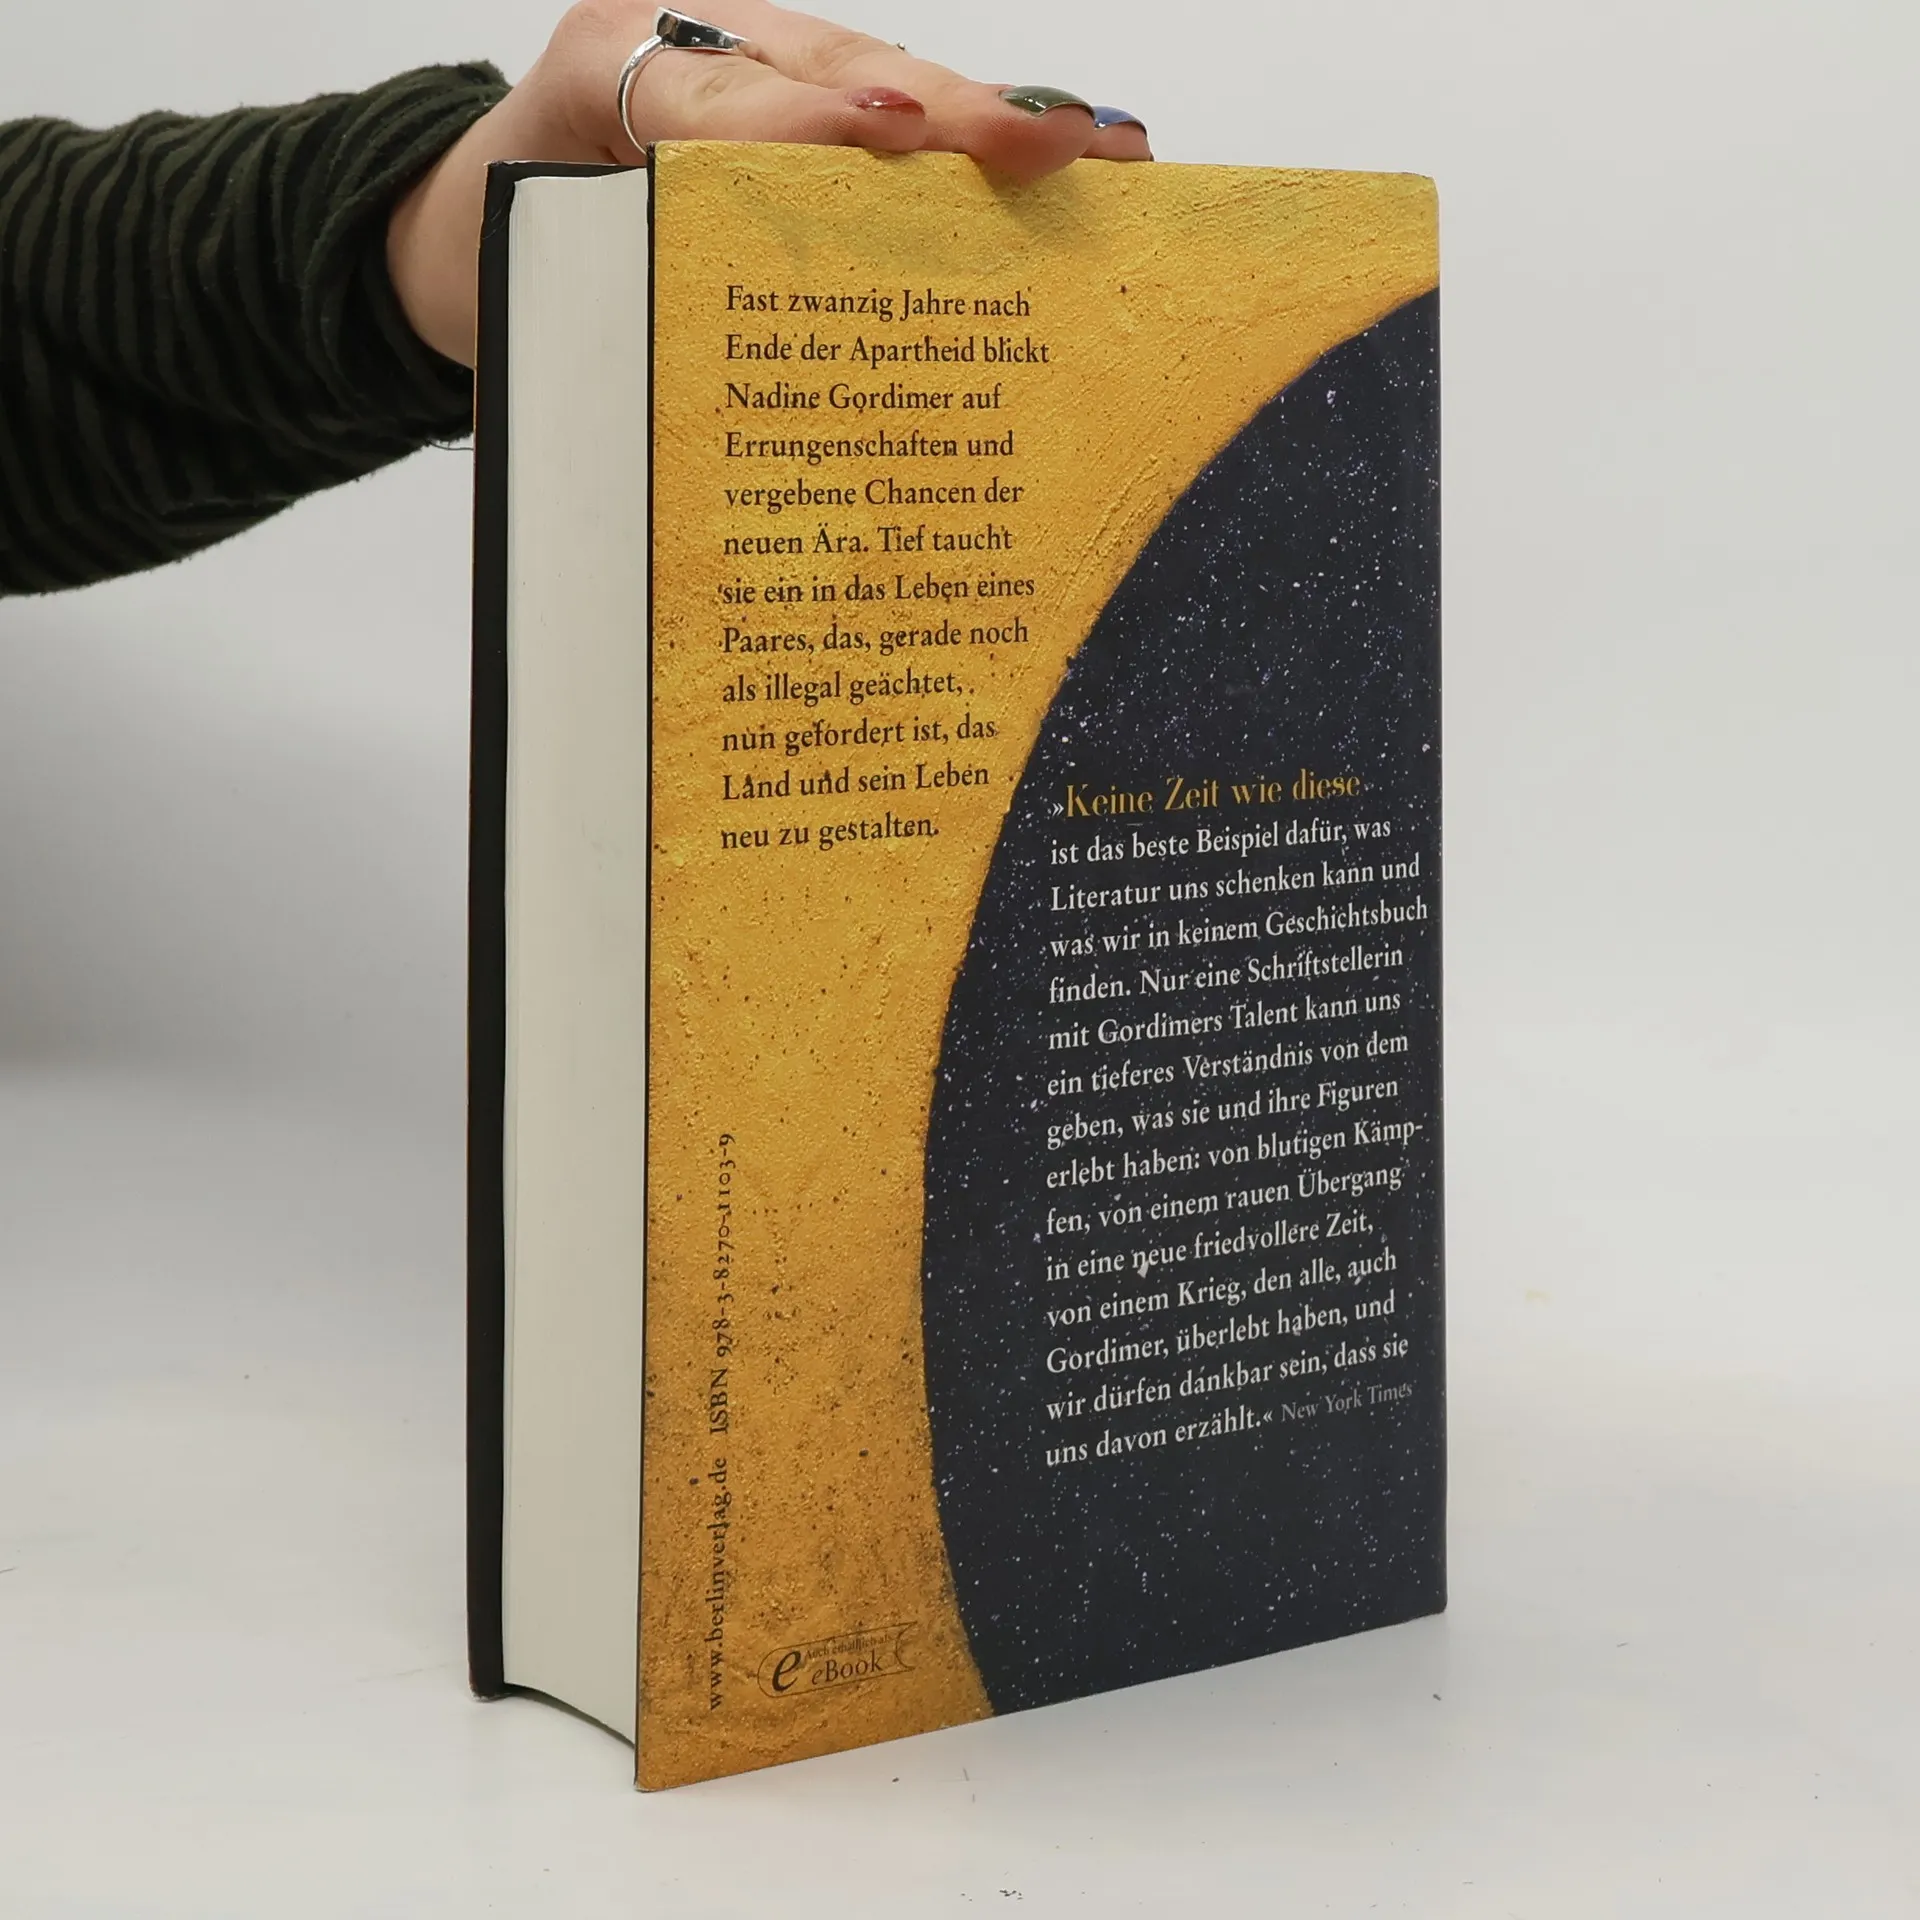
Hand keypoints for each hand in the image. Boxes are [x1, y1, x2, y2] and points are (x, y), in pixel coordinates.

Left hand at [388, 0, 1150, 365]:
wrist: (468, 221)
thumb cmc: (511, 259)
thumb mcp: (538, 285)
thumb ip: (614, 296)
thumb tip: (749, 393)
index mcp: (609, 76)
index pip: (720, 95)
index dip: (808, 118)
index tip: (893, 136)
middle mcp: (696, 47)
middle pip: (843, 72)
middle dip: (955, 112)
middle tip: (1059, 143)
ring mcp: (756, 66)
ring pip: (887, 84)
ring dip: (994, 124)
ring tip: (1102, 150)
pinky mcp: (795, 104)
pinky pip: (889, 120)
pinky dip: (975, 149)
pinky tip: (1067, 154)